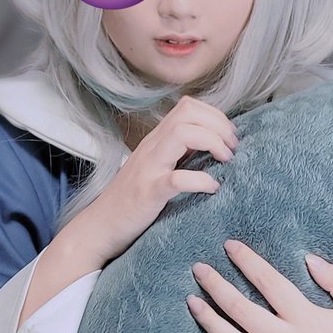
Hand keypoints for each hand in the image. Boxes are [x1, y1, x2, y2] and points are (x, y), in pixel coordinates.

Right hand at [81, 96, 238, 264]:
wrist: (100, 227)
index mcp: (156, 141)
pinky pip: (176, 179)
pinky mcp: (148, 193)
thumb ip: (178, 155)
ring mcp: (149, 168)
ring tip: (225, 161)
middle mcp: (152, 148)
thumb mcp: (156, 169)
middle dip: (218, 125)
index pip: (187, 106)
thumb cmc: (131, 201)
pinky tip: (212, 187)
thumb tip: (212, 148)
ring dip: (212, 142)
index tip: (229, 138)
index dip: (215, 116)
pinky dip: (200, 180)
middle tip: (231, 149)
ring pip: (182, 133)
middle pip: (187, 112)